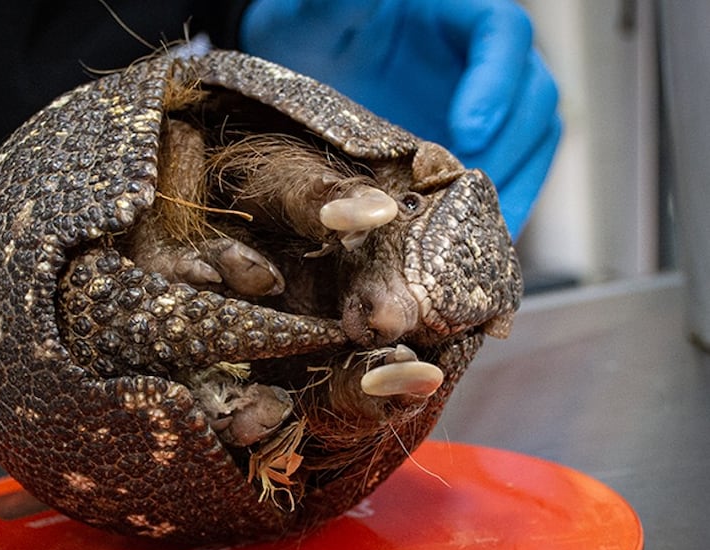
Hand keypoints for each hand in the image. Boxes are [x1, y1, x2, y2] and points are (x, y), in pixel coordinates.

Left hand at [239, 0, 560, 237]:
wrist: (295, 72)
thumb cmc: (308, 28)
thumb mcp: (315, 12)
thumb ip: (340, 3)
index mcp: (457, 15)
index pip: (502, 32)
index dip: (496, 80)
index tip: (468, 129)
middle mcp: (483, 61)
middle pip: (533, 97)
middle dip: (511, 149)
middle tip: (470, 196)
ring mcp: (483, 109)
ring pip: (532, 145)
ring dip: (514, 190)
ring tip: (476, 231)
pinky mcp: (470, 152)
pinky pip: (505, 181)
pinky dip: (493, 215)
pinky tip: (467, 247)